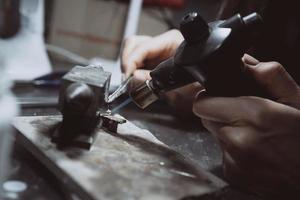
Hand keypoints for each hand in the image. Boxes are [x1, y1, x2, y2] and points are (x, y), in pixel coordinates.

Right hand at [122, 30, 201, 115]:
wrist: (204, 88)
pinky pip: (135, 61)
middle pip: (133, 44)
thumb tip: (134, 78)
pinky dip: (131, 71)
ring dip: (128, 66)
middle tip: (127, 80)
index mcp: (171, 40)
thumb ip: (156, 80)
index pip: (142, 46)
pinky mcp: (152, 59)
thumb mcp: (180, 84)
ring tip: (130, 82)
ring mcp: (155, 50)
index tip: (127, 77)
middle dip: (127, 62)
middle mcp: (161, 43)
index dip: (131, 61)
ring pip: (131, 50)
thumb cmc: (198, 83)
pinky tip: (135, 81)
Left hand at [193, 54, 299, 197]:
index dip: (209, 98)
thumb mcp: (298, 100)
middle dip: (220, 114)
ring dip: (229, 132)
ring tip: (256, 136)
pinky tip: (256, 152)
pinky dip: (234, 151)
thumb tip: (245, 62)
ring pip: (216, 136)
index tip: (219, 97)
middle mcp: (239, 140)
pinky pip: (224, 154)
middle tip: (245, 116)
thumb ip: (270, 76)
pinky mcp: (233, 175)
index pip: (202, 104)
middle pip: (206, 119)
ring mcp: (234, 161)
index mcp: (255, 116)